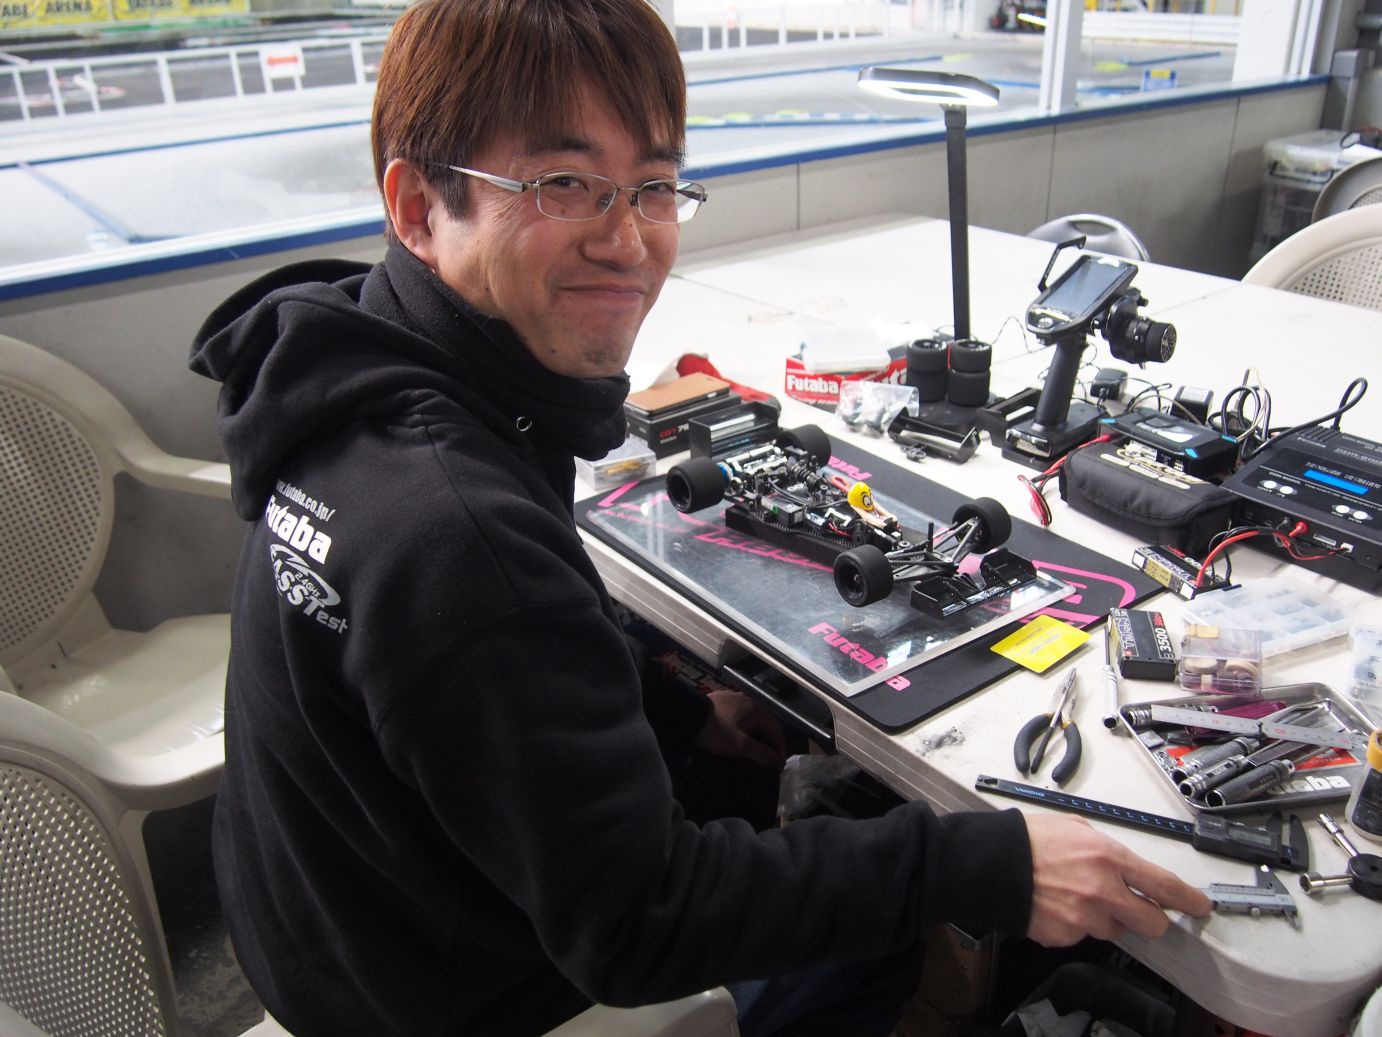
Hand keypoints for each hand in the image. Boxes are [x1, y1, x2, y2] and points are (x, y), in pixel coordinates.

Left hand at [693, 690, 786, 768]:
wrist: (685, 714)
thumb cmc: (715, 731)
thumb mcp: (739, 745)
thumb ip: (761, 753)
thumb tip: (776, 760)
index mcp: (756, 709)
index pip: (776, 730)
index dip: (780, 749)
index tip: (778, 767)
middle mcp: (748, 700)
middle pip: (764, 723)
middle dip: (769, 742)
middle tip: (768, 759)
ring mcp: (733, 698)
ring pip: (750, 719)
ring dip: (755, 734)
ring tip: (753, 749)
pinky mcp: (720, 700)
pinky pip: (737, 716)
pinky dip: (742, 727)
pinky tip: (736, 736)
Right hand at [1024, 814, 1212, 946]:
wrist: (989, 864)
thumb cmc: (1027, 840)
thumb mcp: (1076, 828)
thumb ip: (1107, 850)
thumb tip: (1125, 866)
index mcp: (1108, 858)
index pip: (1164, 886)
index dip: (1188, 900)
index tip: (1199, 905)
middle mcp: (1102, 891)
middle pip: (1151, 922)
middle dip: (1151, 917)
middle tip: (1141, 909)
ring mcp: (1084, 918)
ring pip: (1114, 929)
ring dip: (1106, 918)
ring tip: (1077, 896)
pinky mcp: (1065, 936)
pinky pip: (1083, 935)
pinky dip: (1076, 923)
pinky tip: (1058, 904)